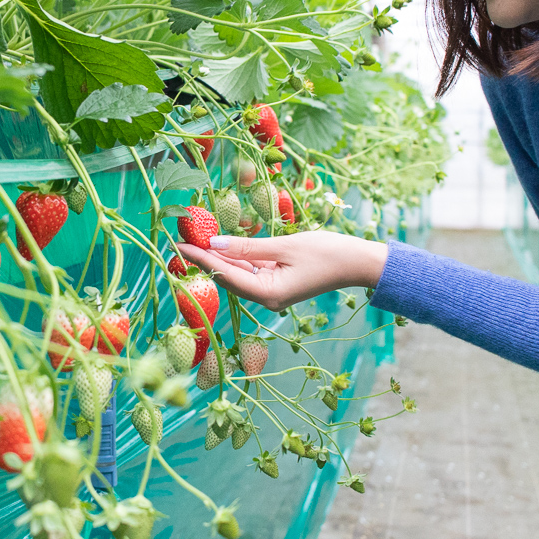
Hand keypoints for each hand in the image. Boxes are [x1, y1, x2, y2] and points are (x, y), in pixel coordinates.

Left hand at [176, 231, 388, 311]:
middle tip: (180, 240)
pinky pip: (250, 271)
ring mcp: (272, 293)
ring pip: (237, 274)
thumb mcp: (284, 246)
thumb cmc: (327, 253)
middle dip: (204, 259)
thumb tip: (213, 243)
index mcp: (268, 294)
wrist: (359, 262)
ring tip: (194, 241)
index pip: (225, 274)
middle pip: (228, 277)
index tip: (180, 244)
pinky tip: (220, 245)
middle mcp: (267, 299)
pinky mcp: (277, 284)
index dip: (201, 258)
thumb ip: (247, 246)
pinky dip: (235, 258)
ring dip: (217, 258)